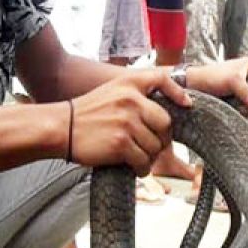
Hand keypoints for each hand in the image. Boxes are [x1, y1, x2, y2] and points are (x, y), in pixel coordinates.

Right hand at [68, 72, 182, 174]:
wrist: (60, 127)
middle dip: (162, 138)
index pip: (162, 79)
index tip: (187, 105)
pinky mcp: (121, 143)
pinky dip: (142, 168)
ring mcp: (126, 122)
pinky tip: (134, 167)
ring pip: (155, 146)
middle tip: (152, 146)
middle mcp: (130, 100)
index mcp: (129, 84)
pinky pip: (144, 160)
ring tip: (137, 157)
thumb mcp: (111, 92)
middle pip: (165, 123)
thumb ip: (135, 95)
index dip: (179, 93)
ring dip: (149, 156)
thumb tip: (163, 113)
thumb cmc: (87, 113)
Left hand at [186, 57, 247, 110]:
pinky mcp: (235, 99)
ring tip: (236, 106)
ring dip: (246, 108)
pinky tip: (234, 110)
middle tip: (245, 105)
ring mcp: (241, 89)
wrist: (193, 86)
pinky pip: (244, 107)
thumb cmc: (211, 77)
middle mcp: (247, 77)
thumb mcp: (233, 82)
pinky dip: (241, 110)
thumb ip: (247, 92)